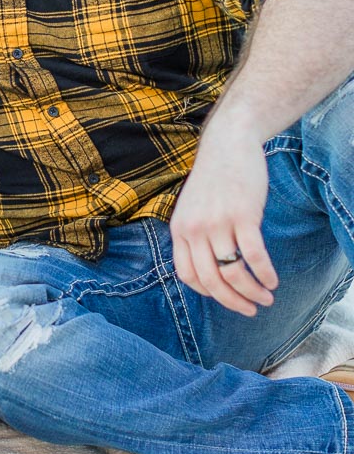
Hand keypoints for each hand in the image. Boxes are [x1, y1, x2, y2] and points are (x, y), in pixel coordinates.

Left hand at [170, 123, 278, 316]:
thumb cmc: (214, 178)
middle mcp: (195, 229)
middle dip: (233, 302)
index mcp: (180, 229)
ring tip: (267, 296)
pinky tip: (273, 280)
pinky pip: (253, 255)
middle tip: (251, 309)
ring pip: (233, 272)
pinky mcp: (243, 215)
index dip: (208, 293)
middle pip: (211, 281)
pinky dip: (264, 273)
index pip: (188, 276)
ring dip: (253, 291)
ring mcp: (218, 222)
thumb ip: (196, 234)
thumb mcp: (193, 207)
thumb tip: (210, 269)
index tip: (226, 298)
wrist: (228, 143)